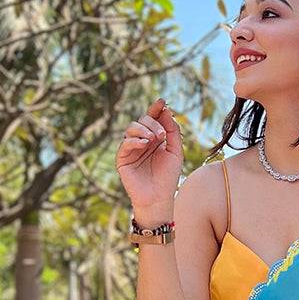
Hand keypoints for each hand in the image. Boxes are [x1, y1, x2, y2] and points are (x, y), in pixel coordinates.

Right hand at [115, 98, 183, 215]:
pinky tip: (144, 144)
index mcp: (155, 138)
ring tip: (154, 139)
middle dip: (153, 123)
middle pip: (143, 120)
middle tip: (162, 135)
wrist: (159, 198)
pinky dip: (134, 140)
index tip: (162, 101)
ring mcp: (131, 149)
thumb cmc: (168, 177)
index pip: (153, 118)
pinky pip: (125, 143)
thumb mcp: (176, 152)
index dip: (156, 109)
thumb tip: (167, 110)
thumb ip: (173, 131)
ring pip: (132, 128)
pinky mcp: (122, 158)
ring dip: (144, 129)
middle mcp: (142, 141)